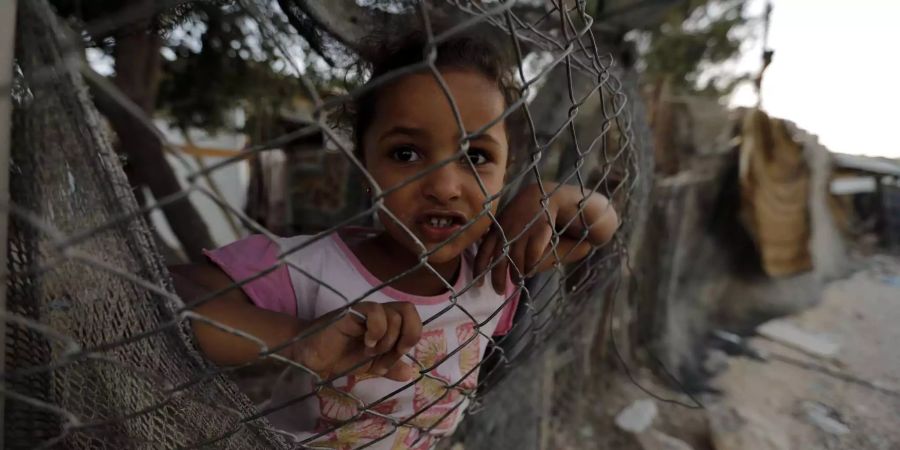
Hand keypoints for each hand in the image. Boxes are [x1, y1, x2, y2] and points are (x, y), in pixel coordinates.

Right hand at [291, 301, 422, 381]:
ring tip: (370, 351)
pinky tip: (366, 343)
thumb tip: (410, 373)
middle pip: (408, 310)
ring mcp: (365, 311)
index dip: (412, 335)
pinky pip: (375, 312)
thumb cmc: (338, 357)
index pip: (412, 317)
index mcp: (386, 323)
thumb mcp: (369, 367)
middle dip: (406, 336)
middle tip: (389, 352)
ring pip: (394, 315)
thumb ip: (389, 367)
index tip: (398, 354)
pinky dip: (377, 331)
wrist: (310, 356)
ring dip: (387, 340)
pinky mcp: (351, 312)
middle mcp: (378, 314)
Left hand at [474, 183, 558, 294]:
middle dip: (497, 278)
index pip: (483, 252)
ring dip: (516, 274)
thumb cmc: (523, 211)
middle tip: (498, 291)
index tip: (479, 284)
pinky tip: (530, 271)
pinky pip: (533, 254)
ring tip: (516, 282)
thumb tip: (489, 257)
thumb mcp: (506, 221)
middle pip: (499, 260)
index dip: (480, 269)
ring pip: (516, 260)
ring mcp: (523, 231)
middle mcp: (507, 231)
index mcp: (496, 229)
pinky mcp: (540, 231)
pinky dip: (531, 265)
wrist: (542, 194)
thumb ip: (498, 236)